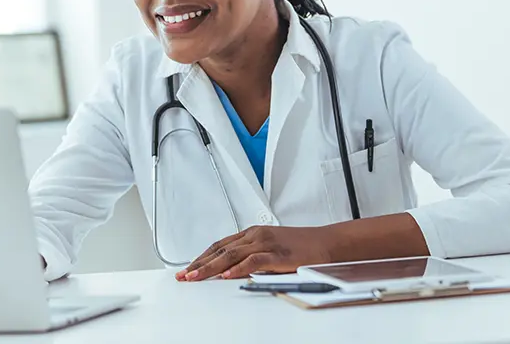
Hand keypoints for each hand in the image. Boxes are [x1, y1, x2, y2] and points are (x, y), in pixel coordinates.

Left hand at [176, 226, 333, 280]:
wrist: (326, 242)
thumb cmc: (301, 247)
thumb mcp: (271, 249)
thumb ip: (251, 257)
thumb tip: (230, 272)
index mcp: (253, 233)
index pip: (220, 245)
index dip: (201, 257)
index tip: (187, 269)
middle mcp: (256, 235)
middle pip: (221, 249)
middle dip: (199, 263)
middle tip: (183, 276)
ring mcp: (266, 243)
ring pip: (232, 254)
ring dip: (211, 267)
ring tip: (196, 277)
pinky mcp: (277, 254)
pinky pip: (253, 261)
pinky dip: (238, 268)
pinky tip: (226, 276)